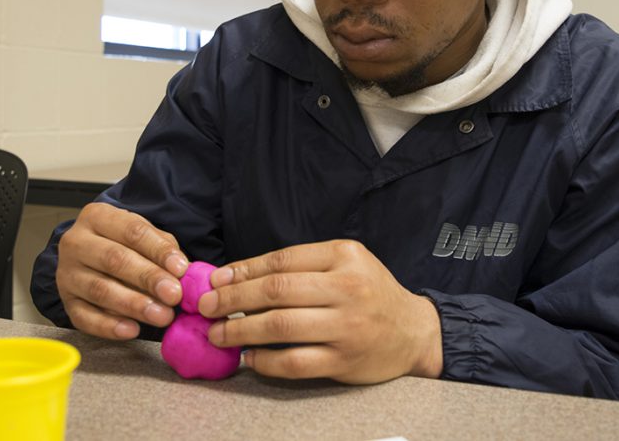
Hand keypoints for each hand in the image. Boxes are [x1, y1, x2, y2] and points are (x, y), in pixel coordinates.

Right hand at [56, 202, 188, 339]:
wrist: (91, 257)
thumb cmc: (123, 244)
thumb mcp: (144, 235)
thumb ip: (163, 249)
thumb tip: (182, 272)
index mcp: (97, 216)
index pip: (131, 231)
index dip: (158, 250)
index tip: (180, 268)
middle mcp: (76, 242)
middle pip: (114, 259)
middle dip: (148, 278)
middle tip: (174, 295)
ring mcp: (67, 273)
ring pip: (99, 289)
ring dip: (133, 305)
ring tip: (161, 315)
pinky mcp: (66, 301)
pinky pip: (84, 317)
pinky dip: (109, 326)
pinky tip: (132, 330)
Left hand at [197, 239, 441, 383]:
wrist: (413, 331)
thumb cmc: (370, 292)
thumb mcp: (344, 263)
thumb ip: (300, 266)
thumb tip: (238, 276)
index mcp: (344, 256)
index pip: (282, 261)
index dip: (243, 271)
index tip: (215, 280)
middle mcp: (347, 288)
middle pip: (276, 291)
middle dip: (232, 299)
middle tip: (205, 306)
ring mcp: (347, 326)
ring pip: (281, 327)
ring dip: (240, 330)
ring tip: (217, 333)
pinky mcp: (345, 360)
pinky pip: (295, 362)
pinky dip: (265, 361)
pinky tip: (248, 358)